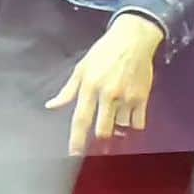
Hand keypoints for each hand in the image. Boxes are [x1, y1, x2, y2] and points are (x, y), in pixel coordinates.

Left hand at [45, 14, 163, 154]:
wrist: (132, 39)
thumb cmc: (103, 53)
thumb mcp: (81, 69)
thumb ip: (67, 91)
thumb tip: (51, 105)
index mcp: (89, 88)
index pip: (81, 119)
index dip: (77, 140)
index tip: (75, 154)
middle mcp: (108, 95)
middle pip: (103, 130)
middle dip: (99, 139)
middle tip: (98, 141)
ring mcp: (127, 97)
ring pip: (121, 127)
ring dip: (117, 129)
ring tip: (114, 119)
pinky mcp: (142, 97)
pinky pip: (138, 122)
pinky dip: (133, 125)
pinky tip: (128, 117)